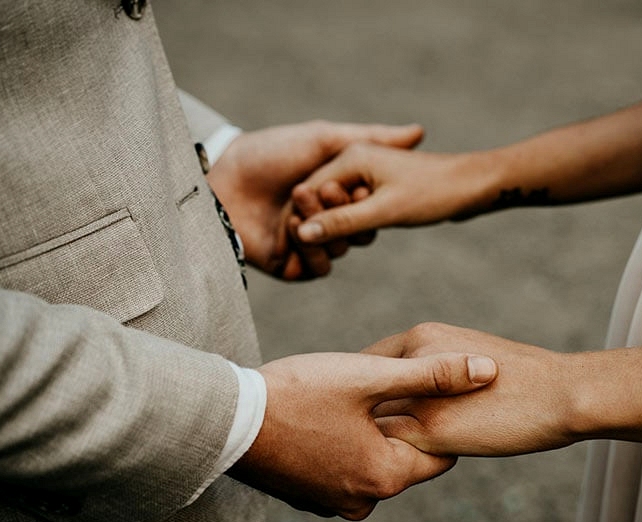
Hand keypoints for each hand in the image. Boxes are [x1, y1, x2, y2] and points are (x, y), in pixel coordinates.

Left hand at [206, 121, 423, 279]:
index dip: (369, 198)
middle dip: (346, 213)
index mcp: (333, 193)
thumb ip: (371, 137)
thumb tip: (420, 132)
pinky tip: (297, 233)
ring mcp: (307, 243)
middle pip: (359, 231)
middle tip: (326, 193)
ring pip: (341, 250)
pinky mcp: (290, 265)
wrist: (222, 181)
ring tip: (300, 209)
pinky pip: (319, 269)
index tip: (364, 185)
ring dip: (328, 231)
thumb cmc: (269, 154)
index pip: (368, 206)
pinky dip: (315, 254)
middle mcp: (323, 219)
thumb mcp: (324, 139)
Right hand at [227, 349, 497, 519]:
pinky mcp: (306, 496)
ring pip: (373, 462)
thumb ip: (434, 375)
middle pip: (405, 458)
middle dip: (404, 424)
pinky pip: (343, 469)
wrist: (225, 420)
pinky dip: (345, 446)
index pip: (441, 453)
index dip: (438, 417)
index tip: (425, 390)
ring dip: (371, 434)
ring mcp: (330, 502)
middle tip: (385, 387)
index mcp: (386, 476)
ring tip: (354, 399)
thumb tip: (489, 371)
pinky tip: (328, 417)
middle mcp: (362, 500)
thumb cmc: (298, 393)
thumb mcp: (370, 376)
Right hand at [292, 143, 493, 244]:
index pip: (309, 191)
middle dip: (320, 224)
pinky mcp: (380, 187)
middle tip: (324, 251)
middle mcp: (354, 160)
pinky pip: (355, 208)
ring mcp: (368, 172)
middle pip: (320, 198)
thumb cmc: (434, 192)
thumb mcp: (385, 211)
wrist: (476, 185)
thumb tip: (304, 234)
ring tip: (348, 242)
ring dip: (339, 227)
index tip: (305, 246)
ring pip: (338, 205)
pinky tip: (363, 237)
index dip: (305, 220)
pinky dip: (354, 224)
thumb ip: (343, 222)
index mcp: (350, 157)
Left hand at [365, 323, 575, 456]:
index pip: (368, 363)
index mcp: (422, 337)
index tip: (357, 409)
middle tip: (347, 434)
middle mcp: (412, 360)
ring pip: (371, 421)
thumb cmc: (523, 378)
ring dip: (362, 439)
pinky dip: (383, 457)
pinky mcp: (431, 429)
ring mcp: (419, 395)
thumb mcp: (469, 357)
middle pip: (362, 393)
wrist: (560, 393)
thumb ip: (435, 369)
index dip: (361, 389)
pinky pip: (390, 447)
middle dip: (354, 415)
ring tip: (359, 456)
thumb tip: (416, 389)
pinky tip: (387, 467)